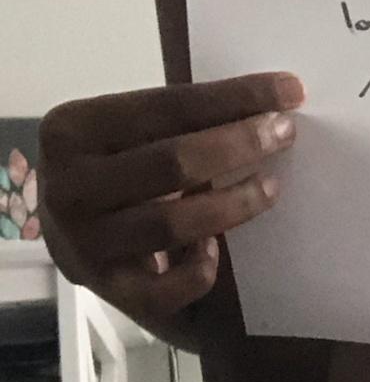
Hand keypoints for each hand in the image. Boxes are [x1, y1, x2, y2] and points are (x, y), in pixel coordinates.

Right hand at [38, 73, 300, 345]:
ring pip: (171, 224)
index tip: (289, 91)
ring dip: (232, 205)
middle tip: (284, 135)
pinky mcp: (107, 290)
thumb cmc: (114, 174)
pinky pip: (163, 290)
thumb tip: (270, 103)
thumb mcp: (129, 136)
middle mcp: (68, 187)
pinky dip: (198, 272)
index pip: (164, 107)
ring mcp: (83, 243)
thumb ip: (178, 122)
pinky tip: (216, 251)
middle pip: (170, 163)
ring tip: (270, 188)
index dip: (232, 98)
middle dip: (238, 145)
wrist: (68, 235)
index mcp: (71, 131)